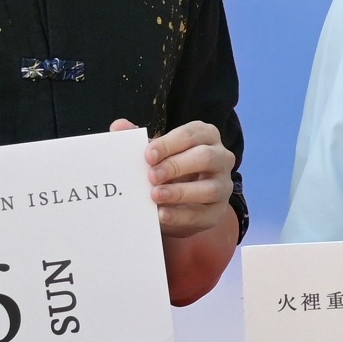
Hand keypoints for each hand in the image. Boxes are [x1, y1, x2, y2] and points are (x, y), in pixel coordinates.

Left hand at [120, 120, 236, 240]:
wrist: (178, 202)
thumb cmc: (168, 168)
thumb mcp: (155, 153)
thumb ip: (138, 140)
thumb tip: (119, 126)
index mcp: (206, 137)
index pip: (193, 134)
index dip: (170, 143)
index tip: (148, 155)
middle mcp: (221, 158)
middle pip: (206, 157)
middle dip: (176, 166)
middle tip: (151, 176)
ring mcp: (223, 185)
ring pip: (210, 188)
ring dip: (180, 192)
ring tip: (155, 195)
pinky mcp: (218, 211)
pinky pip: (203, 214)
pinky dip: (180, 215)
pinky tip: (161, 214)